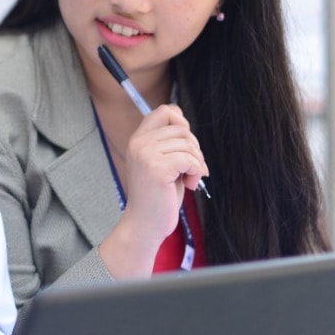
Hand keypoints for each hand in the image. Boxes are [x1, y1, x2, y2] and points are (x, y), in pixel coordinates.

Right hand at [100, 104, 207, 277]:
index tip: (185, 145)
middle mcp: (139, 143)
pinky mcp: (157, 168)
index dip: (181, 122)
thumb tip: (182, 119)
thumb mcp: (160, 162)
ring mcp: (146, 154)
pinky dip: (196, 172)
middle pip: (182, 128)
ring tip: (189, 178)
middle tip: (192, 169)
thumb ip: (168, 141)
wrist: (145, 224)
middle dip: (194, 149)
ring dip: (197, 163)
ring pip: (188, 144)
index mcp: (138, 139)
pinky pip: (190, 159)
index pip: (164, 111)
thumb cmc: (158, 195)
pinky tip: (190, 184)